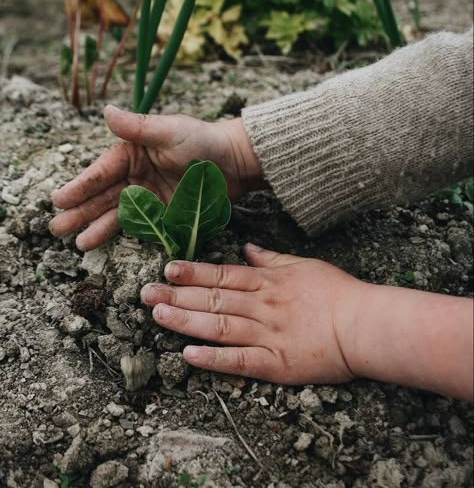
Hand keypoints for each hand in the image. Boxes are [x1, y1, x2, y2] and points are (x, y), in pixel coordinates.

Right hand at [50, 106, 261, 250]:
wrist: (236, 162)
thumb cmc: (203, 140)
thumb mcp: (169, 131)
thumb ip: (137, 127)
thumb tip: (106, 111)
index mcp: (132, 153)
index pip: (101, 172)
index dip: (80, 186)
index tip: (58, 200)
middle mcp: (135, 175)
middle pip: (102, 196)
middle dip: (80, 212)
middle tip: (57, 228)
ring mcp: (148, 196)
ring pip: (116, 213)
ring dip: (96, 226)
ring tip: (76, 243)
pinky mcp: (163, 213)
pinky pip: (138, 225)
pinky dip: (121, 234)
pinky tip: (104, 243)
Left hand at [141, 243, 473, 398]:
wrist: (364, 325)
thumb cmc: (336, 292)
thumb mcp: (304, 265)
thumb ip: (271, 259)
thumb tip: (246, 248)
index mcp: (268, 282)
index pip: (223, 274)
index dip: (193, 271)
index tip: (167, 267)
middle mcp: (262, 306)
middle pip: (213, 298)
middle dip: (177, 294)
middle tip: (146, 291)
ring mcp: (267, 335)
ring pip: (219, 325)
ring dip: (186, 320)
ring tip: (158, 314)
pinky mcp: (276, 365)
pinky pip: (240, 361)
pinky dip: (214, 359)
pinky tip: (189, 355)